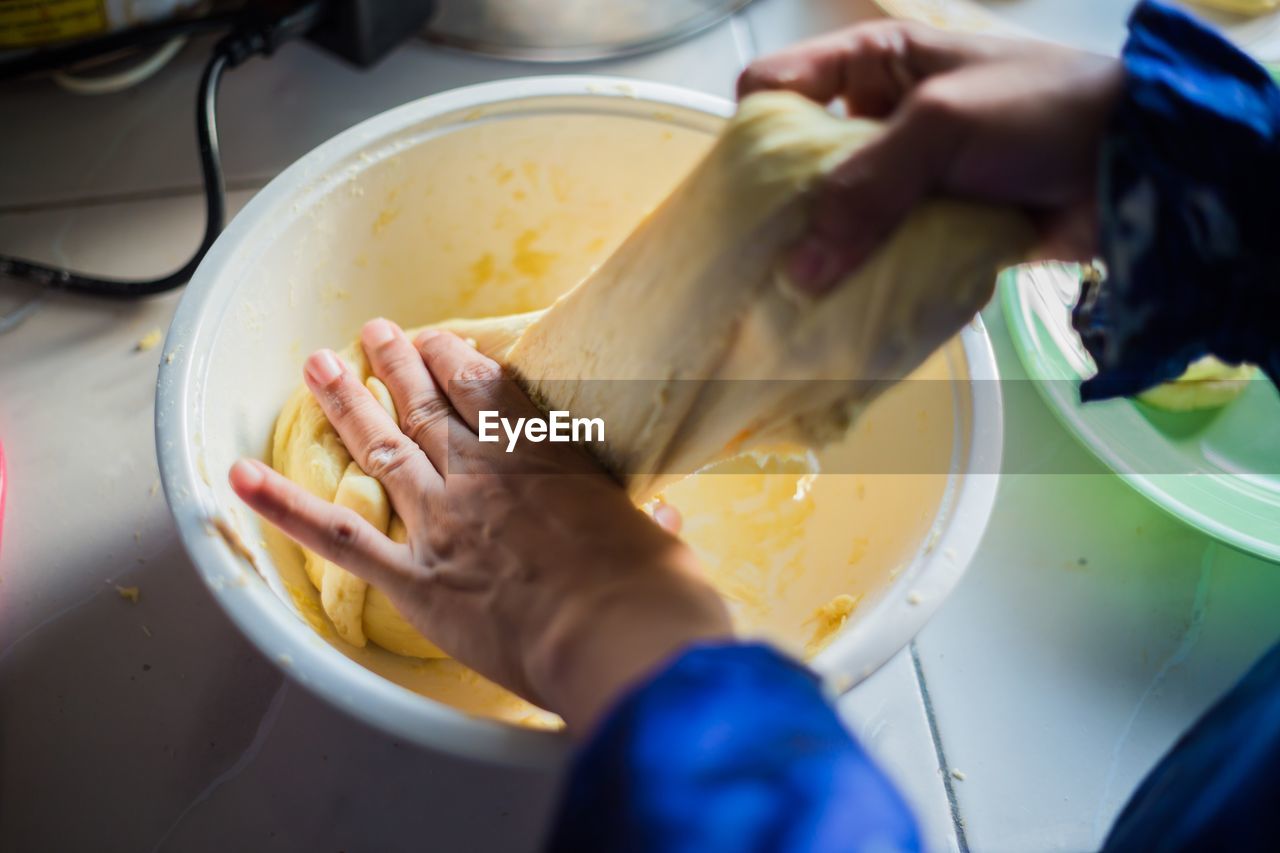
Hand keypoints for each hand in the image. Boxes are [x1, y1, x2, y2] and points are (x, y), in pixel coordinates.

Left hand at [230, 319, 730, 732]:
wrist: (618, 635)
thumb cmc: (652, 591)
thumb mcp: (662, 546)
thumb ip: (652, 527)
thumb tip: (668, 521)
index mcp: (544, 458)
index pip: (490, 388)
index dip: (458, 359)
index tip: (442, 340)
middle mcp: (484, 474)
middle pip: (429, 406)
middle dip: (398, 364)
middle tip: (373, 331)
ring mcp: (443, 521)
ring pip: (384, 449)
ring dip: (347, 403)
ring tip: (318, 364)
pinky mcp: (416, 578)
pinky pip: (343, 539)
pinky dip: (288, 510)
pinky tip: (240, 479)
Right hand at [738, 21, 1123, 291]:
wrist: (1139, 167)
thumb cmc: (1040, 111)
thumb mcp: (943, 125)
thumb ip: (866, 189)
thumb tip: (798, 273)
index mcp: (871, 65)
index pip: (775, 86)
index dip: (750, 132)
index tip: (743, 192)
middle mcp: (875, 119)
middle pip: (795, 162)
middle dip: (778, 211)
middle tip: (758, 263)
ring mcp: (902, 179)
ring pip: (833, 217)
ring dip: (819, 255)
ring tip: (791, 301)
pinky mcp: (926, 228)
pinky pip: (874, 254)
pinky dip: (860, 279)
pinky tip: (841, 309)